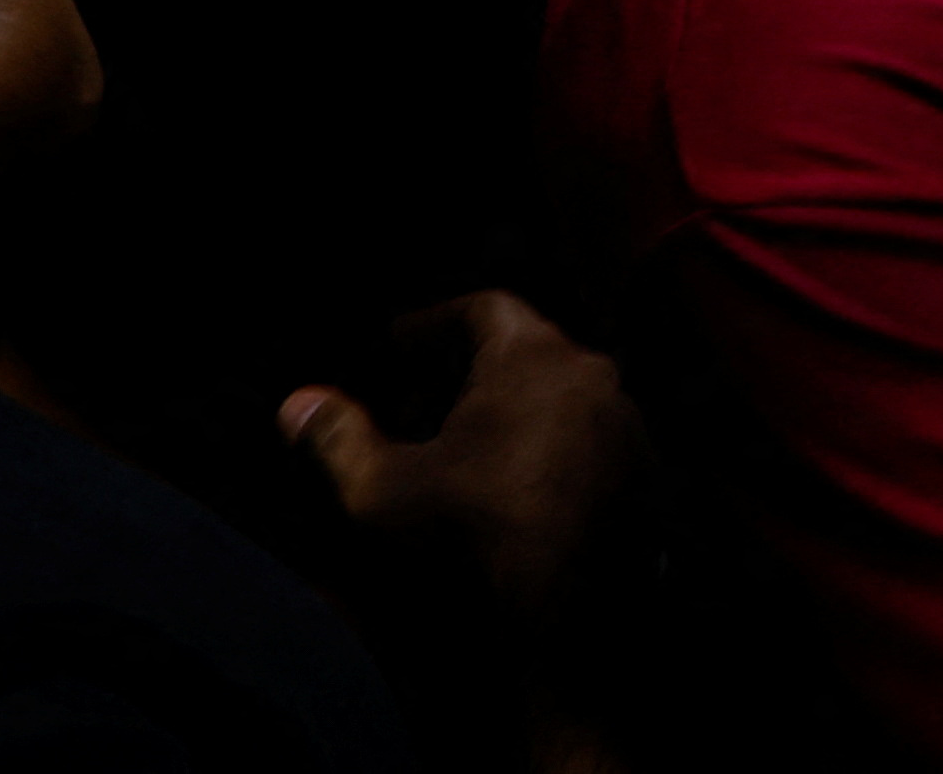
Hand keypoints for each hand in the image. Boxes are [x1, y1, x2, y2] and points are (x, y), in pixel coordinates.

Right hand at [282, 292, 642, 613]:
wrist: (577, 632)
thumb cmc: (477, 546)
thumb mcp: (385, 493)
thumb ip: (338, 439)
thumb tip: (295, 403)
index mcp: (535, 358)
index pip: (484, 309)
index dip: (434, 323)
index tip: (399, 343)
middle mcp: (595, 379)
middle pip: (528, 349)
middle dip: (475, 365)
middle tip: (428, 390)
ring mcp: (629, 430)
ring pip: (566, 396)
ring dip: (520, 409)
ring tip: (471, 442)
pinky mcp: (647, 480)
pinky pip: (593, 443)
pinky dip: (554, 450)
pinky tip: (520, 487)